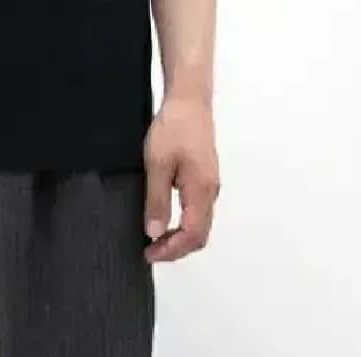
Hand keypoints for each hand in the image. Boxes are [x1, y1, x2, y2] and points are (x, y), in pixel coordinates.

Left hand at [143, 95, 220, 263]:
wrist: (190, 100)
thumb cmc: (175, 126)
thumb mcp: (157, 164)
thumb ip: (157, 201)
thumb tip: (155, 232)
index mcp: (201, 190)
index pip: (191, 235)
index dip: (171, 250)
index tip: (150, 253)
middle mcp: (210, 193)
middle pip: (199, 237)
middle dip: (176, 250)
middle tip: (151, 252)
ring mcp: (210, 187)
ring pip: (200, 227)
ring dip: (180, 239)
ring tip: (156, 241)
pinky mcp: (206, 181)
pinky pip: (199, 214)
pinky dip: (184, 226)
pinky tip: (167, 222)